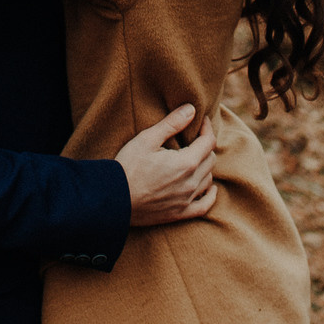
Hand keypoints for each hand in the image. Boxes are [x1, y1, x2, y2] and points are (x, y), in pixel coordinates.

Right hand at [117, 104, 216, 226]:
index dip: (206, 128)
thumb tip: (192, 109)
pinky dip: (210, 196)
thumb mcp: (147, 139)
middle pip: (210, 160)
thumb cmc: (128, 166)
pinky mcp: (179, 214)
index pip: (208, 142)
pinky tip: (209, 188)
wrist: (113, 199)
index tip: (201, 121)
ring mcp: (186, 200)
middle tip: (194, 138)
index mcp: (186, 163)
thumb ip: (172, 123)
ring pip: (208, 179)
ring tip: (195, 159)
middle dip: (205, 146)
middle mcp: (191, 183)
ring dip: (205, 167)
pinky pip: (204, 206)